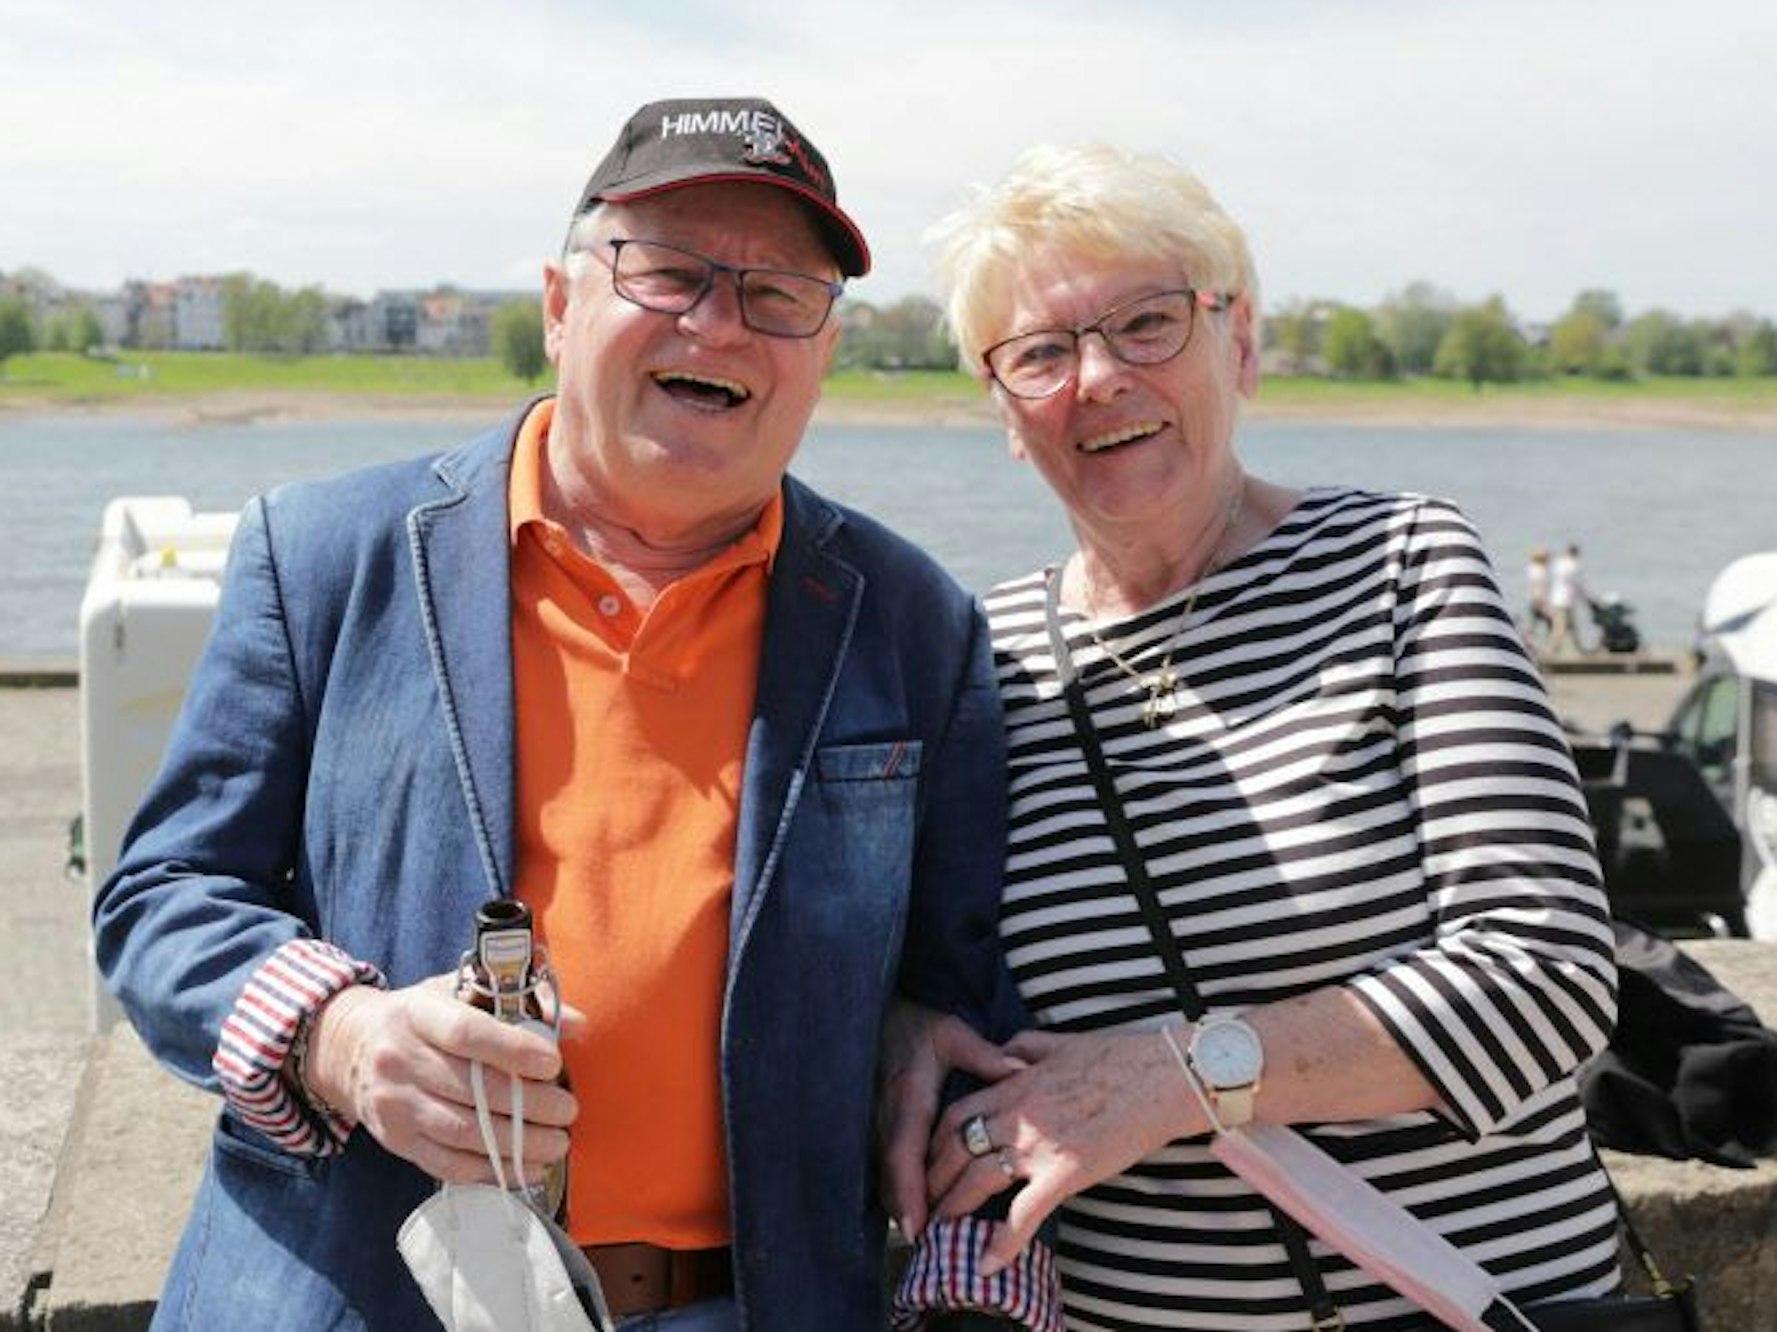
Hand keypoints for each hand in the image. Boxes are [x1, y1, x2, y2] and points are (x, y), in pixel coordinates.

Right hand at [302, 976, 579, 1186]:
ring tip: (557, 1144)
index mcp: (418, 1014)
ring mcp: (394, 1104)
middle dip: (529, 1105)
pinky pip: (447, 1164)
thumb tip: (576, 1024)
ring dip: (517, 1144)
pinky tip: (526, 1167)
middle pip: (472, 1090)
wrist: (350, 1047)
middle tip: (568, 1110)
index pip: (467, 1033)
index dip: (513, 1050)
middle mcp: (400, 1059)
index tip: (553, 1063)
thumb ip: (520, 1002)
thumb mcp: (459, 990)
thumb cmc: (422, 1016)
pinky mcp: (396, 1140)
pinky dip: (490, 1171)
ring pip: (463, 1133)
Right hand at [877, 997, 1024, 1237]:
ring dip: (902, 1205)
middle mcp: (888, 1116)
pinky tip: (914, 1211)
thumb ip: (984, 1056)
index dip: (909, 1192)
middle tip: (927, 1245)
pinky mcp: (879, 1126)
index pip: (905, 1153)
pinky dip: (898, 1190)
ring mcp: (879, 1123)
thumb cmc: (919, 1027)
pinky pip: (885, 1166)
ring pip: (885, 1174)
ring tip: (924, 1239)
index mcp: (909, 1096)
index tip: (920, 1225)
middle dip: (907, 1211)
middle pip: (892, 1175)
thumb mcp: (952, 1034)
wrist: (883, 1018)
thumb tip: (1020, 1069)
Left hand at [928, 1027, 1198, 1271]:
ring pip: (977, 1179)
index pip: (956, 1112)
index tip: (928, 1158)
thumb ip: (1025, 1046)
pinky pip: (1024, 1214)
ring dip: (953, 1205)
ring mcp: (1040, 1145)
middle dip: (933, 1176)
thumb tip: (1005, 1052)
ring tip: (941, 1226)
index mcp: (1015, 1083)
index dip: (935, 1140)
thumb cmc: (1121, 1058)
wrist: (1164, 1077)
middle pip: (956, 1148)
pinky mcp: (1067, 1173)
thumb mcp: (1062, 1041)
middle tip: (924, 1199)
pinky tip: (988, 1262)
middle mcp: (1019, 1115)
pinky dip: (1003, 1241)